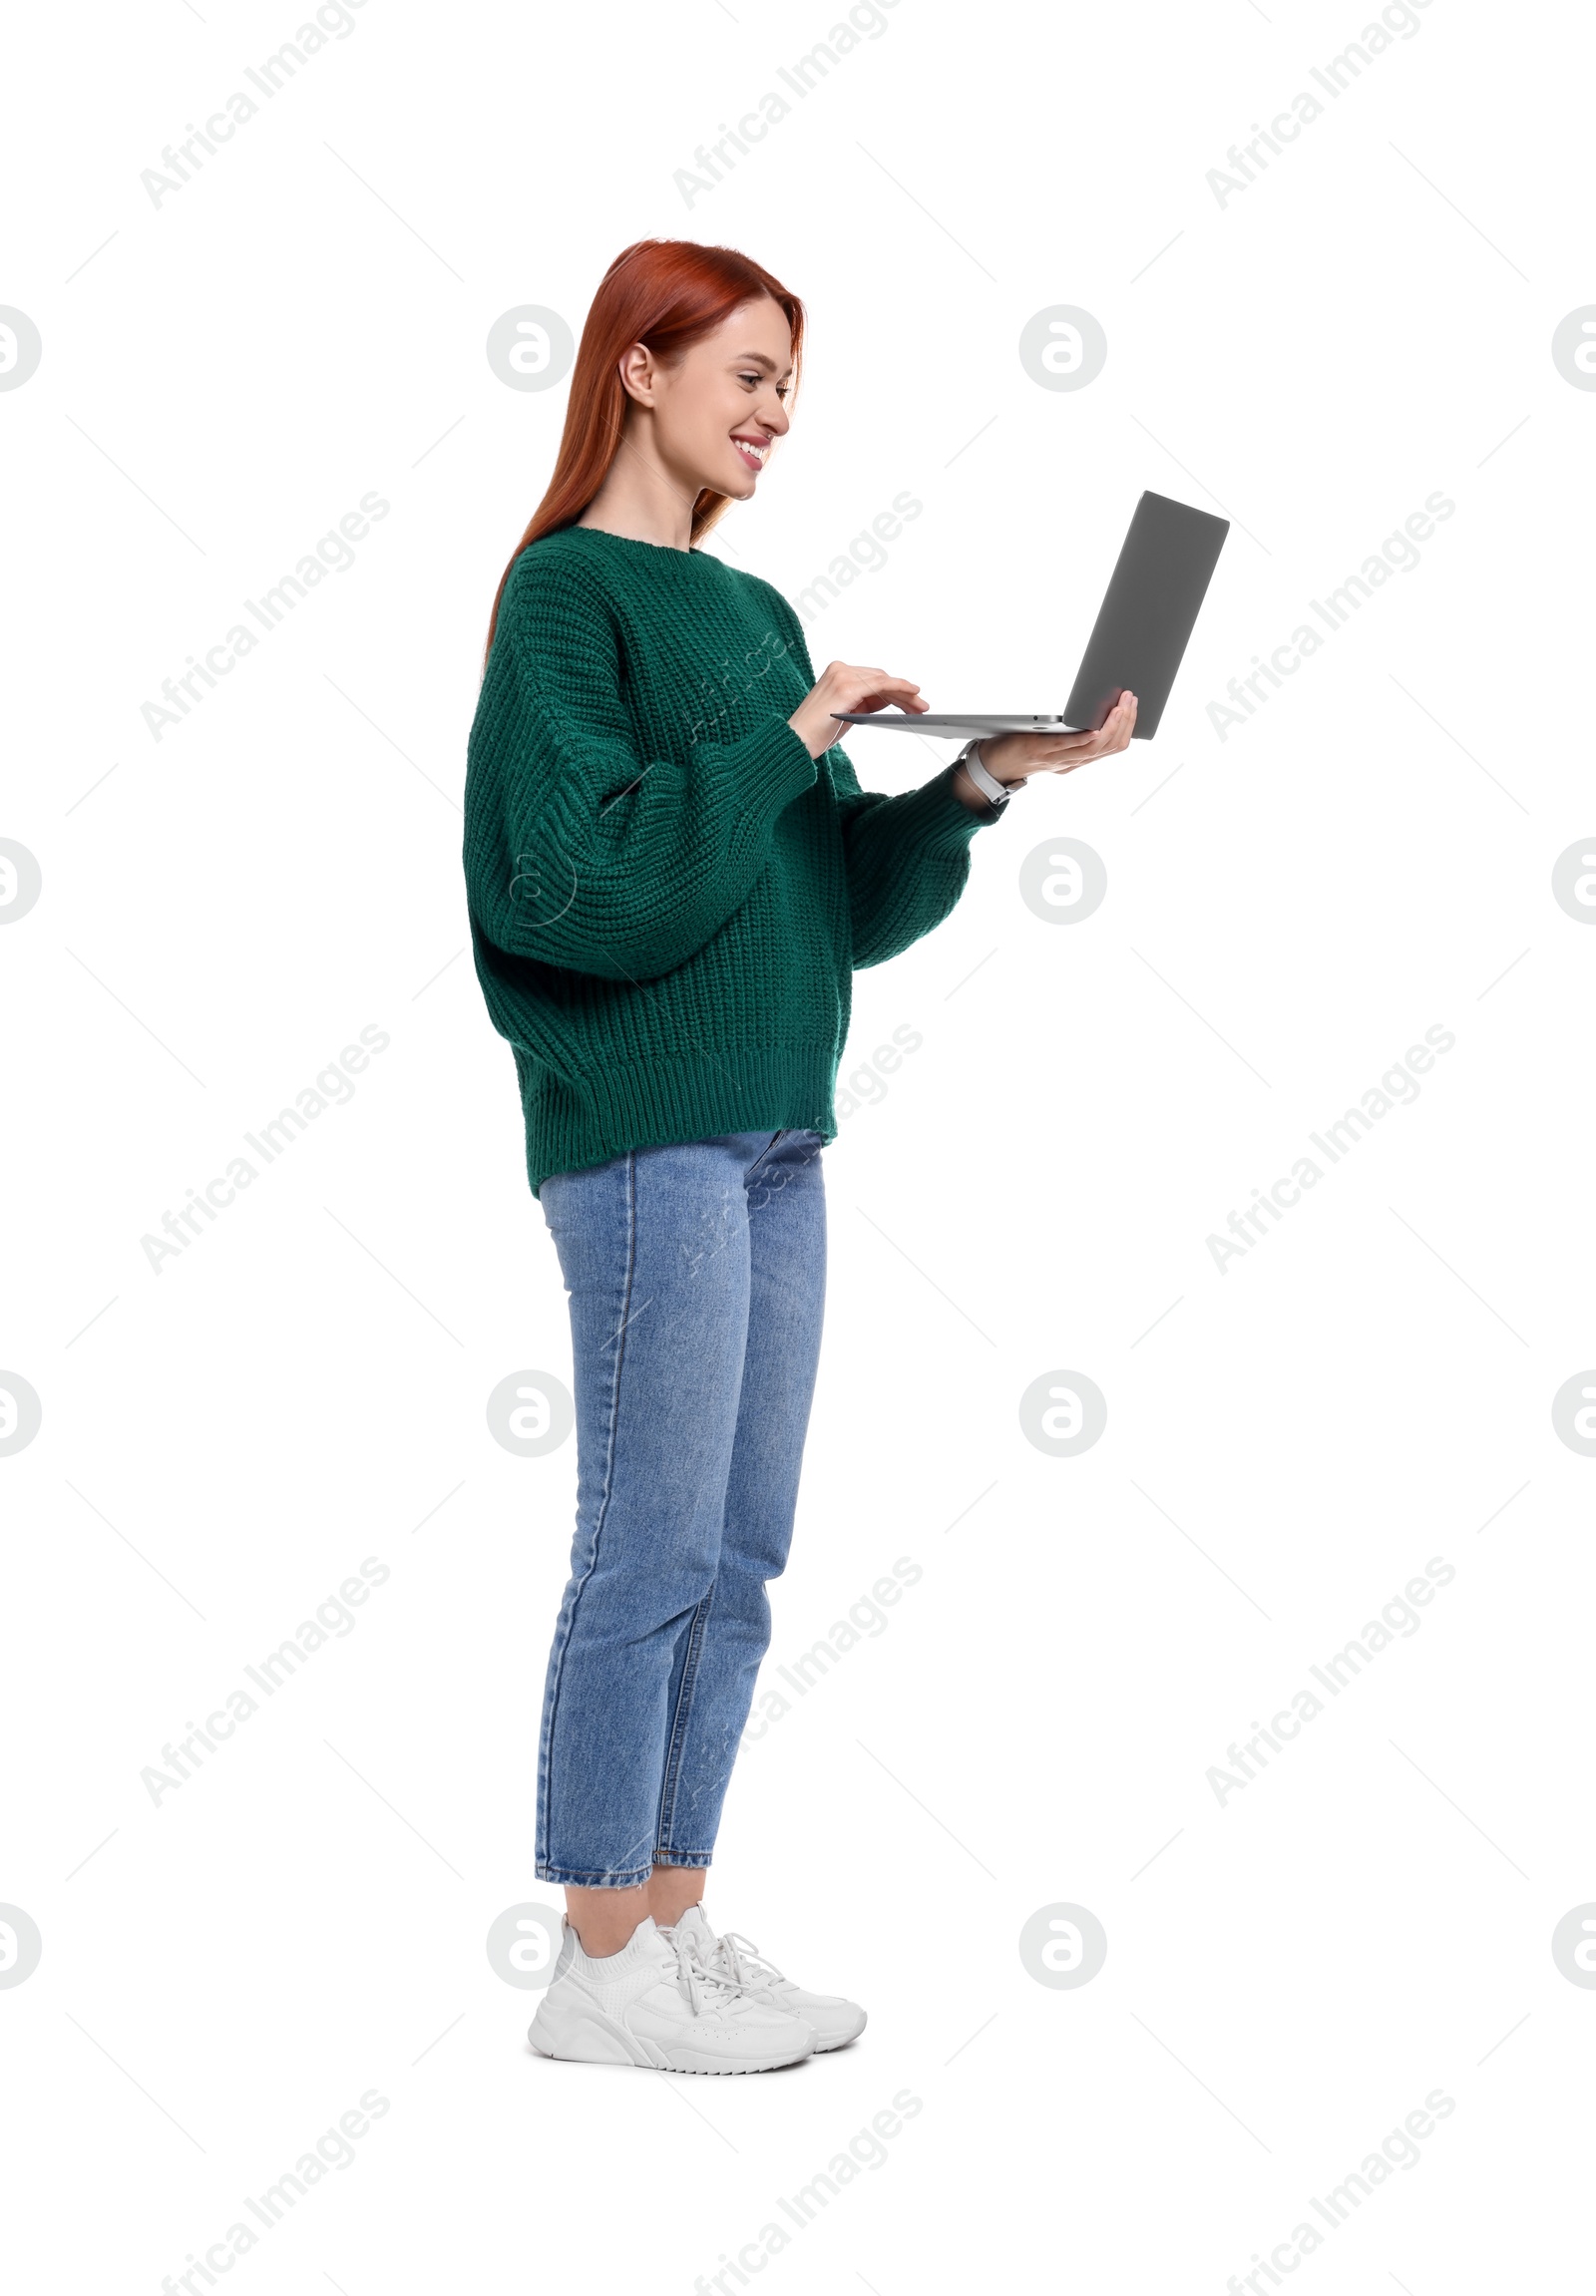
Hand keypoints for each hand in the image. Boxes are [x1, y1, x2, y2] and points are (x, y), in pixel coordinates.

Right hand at [789, 660, 926, 759]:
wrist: (797, 741)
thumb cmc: (819, 732)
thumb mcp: (847, 712)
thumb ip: (866, 702)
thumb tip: (889, 699)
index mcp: (837, 673)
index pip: (873, 677)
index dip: (895, 689)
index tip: (912, 700)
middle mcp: (839, 669)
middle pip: (880, 678)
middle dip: (903, 693)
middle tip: (921, 707)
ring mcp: (842, 675)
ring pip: (883, 681)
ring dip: (905, 694)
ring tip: (920, 707)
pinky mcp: (847, 686)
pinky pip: (880, 685)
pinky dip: (899, 688)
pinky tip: (912, 694)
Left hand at [977, 692, 1137, 785]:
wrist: (995, 763)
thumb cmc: (1025, 745)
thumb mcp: (1056, 739)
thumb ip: (1074, 727)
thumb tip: (1092, 700)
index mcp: (1079, 758)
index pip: (1115, 746)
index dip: (1129, 725)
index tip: (1134, 705)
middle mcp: (1073, 762)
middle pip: (1111, 746)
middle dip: (1125, 721)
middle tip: (1130, 699)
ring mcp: (1059, 759)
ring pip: (1096, 749)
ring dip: (1112, 726)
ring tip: (1119, 706)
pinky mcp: (1042, 752)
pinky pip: (1069, 749)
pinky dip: (1085, 740)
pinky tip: (1095, 730)